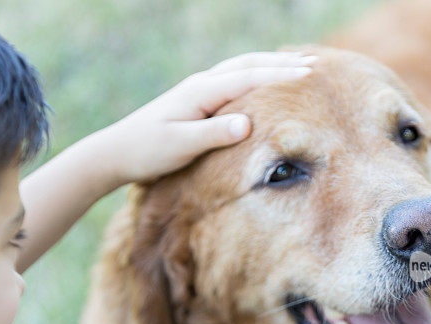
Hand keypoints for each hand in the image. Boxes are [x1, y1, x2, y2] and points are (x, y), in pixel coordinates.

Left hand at [99, 51, 315, 182]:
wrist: (116, 152)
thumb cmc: (147, 151)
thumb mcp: (180, 145)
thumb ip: (213, 134)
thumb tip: (247, 124)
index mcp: (200, 92)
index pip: (247, 78)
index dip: (279, 77)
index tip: (308, 74)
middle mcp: (201, 85)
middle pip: (248, 66)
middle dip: (281, 63)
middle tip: (314, 63)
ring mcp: (198, 91)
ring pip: (240, 69)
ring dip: (269, 65)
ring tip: (296, 64)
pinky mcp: (195, 101)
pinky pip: (232, 80)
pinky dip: (254, 75)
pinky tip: (261, 81)